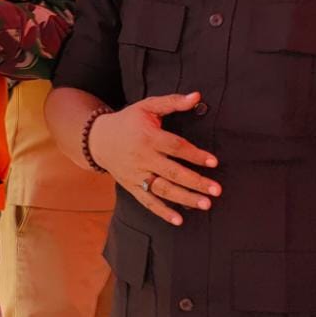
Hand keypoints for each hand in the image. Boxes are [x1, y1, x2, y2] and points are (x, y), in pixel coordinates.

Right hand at [88, 92, 220, 225]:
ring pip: (163, 189)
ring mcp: (136, 174)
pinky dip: (163, 212)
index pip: (175, 147)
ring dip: (185, 198)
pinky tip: (179, 220)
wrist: (98, 139)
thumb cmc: (128, 121)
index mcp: (148, 137)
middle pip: (172, 172)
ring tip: (206, 204)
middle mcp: (142, 157)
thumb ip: (172, 102)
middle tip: (217, 190)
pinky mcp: (132, 186)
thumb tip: (197, 96)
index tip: (213, 161)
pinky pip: (148, 202)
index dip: (195, 154)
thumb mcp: (147, 106)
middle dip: (196, 182)